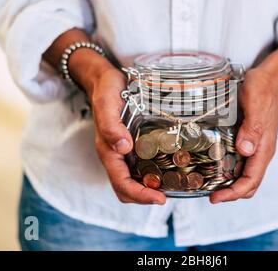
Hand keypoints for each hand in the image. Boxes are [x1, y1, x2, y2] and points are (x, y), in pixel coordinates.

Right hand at [79, 54, 166, 204]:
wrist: (105, 80)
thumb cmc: (106, 91)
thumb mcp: (107, 104)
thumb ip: (111, 126)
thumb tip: (123, 148)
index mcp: (108, 151)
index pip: (122, 184)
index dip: (140, 195)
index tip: (160, 198)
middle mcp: (116, 156)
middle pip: (127, 189)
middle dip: (146, 197)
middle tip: (169, 195)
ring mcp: (123, 152)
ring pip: (134, 181)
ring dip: (150, 189)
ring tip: (172, 186)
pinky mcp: (132, 145)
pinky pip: (140, 167)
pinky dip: (152, 174)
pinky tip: (168, 169)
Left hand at [210, 37, 277, 203]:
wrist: (272, 78)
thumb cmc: (264, 89)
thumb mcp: (256, 104)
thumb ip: (252, 127)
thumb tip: (245, 150)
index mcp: (264, 148)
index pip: (251, 181)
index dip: (233, 193)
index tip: (215, 198)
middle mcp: (260, 151)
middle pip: (248, 183)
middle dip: (230, 193)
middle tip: (208, 193)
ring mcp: (255, 146)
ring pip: (243, 174)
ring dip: (228, 183)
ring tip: (208, 183)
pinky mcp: (249, 139)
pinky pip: (240, 161)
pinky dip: (228, 168)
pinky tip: (213, 164)